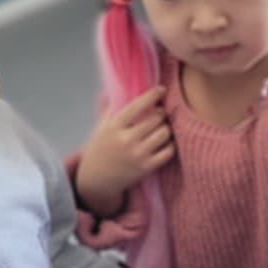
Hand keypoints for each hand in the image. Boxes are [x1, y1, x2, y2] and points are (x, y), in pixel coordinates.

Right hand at [75, 88, 173, 217]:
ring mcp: (137, 154)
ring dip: (167, 128)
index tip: (161, 89)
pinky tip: (166, 142)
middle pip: (155, 119)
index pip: (137, 106)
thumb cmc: (101, 148)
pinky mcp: (146, 168)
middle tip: (160, 113)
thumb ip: (112, 108)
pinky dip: (171, 144)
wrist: (96, 179)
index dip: (152, 95)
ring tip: (163, 127)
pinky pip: (168, 152)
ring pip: (164, 133)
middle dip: (161, 114)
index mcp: (114, 126)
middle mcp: (126, 140)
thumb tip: (122, 88)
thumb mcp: (102, 127)